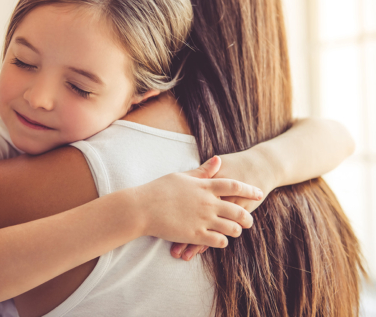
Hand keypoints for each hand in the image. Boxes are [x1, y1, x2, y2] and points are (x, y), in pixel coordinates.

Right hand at [136, 156, 262, 248]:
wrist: (142, 207)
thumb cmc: (160, 189)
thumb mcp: (182, 176)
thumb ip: (203, 171)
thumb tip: (218, 160)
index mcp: (204, 186)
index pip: (234, 185)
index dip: (249, 189)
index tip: (259, 193)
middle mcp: (207, 203)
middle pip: (237, 209)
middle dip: (247, 216)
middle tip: (250, 220)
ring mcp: (203, 219)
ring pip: (231, 228)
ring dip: (236, 230)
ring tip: (236, 231)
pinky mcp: (195, 235)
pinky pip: (218, 241)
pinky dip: (223, 242)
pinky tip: (221, 240)